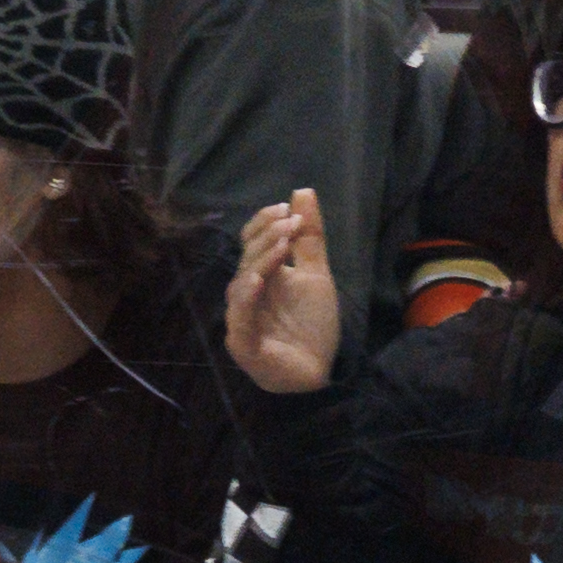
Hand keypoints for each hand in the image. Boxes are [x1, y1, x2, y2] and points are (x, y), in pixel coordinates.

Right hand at [222, 186, 340, 395]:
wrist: (320, 371)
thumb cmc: (312, 325)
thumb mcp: (316, 273)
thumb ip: (310, 237)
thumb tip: (302, 192)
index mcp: (261, 278)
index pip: (251, 244)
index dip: (263, 225)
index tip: (286, 208)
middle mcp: (247, 296)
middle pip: (247, 261)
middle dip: (267, 240)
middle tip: (289, 223)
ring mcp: (243, 320)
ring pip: (242, 287)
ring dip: (259, 263)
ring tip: (281, 245)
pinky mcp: (245, 344)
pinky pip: (241, 319)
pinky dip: (247, 300)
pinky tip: (258, 281)